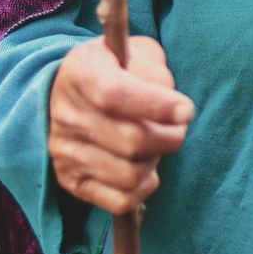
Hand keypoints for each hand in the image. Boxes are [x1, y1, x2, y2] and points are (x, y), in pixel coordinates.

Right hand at [48, 36, 194, 214]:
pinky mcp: (71, 181)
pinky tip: (146, 168)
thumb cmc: (116, 68)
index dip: (156, 106)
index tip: (187, 110)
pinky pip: (121, 200)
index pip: (115, 94)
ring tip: (156, 145)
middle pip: (131, 140)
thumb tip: (170, 107)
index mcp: (82, 72)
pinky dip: (144, 188)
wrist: (72, 92)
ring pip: (130, 174)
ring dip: (156, 161)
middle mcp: (67, 114)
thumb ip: (155, 71)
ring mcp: (65, 151)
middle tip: (178, 127)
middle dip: (170, 137)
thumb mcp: (136, 52)